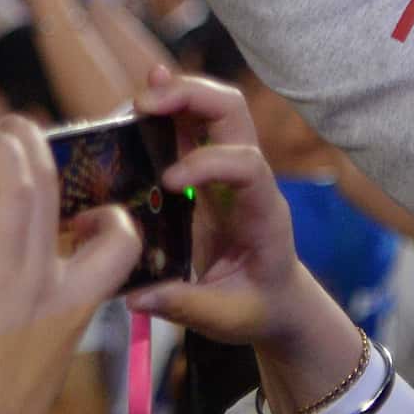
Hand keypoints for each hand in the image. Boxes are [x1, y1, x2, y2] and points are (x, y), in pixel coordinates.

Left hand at [0, 118, 138, 413]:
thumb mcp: (44, 360)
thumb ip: (49, 315)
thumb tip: (43, 286)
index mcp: (75, 307)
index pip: (118, 242)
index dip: (106, 213)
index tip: (81, 205)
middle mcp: (42, 286)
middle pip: (50, 192)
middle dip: (34, 146)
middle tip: (16, 130)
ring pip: (11, 187)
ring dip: (1, 144)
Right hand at [122, 68, 328, 355]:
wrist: (279, 299)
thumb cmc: (259, 305)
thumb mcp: (226, 318)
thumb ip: (184, 305)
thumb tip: (134, 297)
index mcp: (263, 213)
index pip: (248, 166)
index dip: (208, 162)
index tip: (168, 182)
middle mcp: (251, 180)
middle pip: (233, 113)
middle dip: (192, 98)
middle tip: (146, 106)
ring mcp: (230, 169)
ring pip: (215, 108)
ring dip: (178, 94)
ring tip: (140, 98)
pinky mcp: (209, 171)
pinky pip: (193, 126)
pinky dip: (169, 108)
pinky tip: (142, 103)